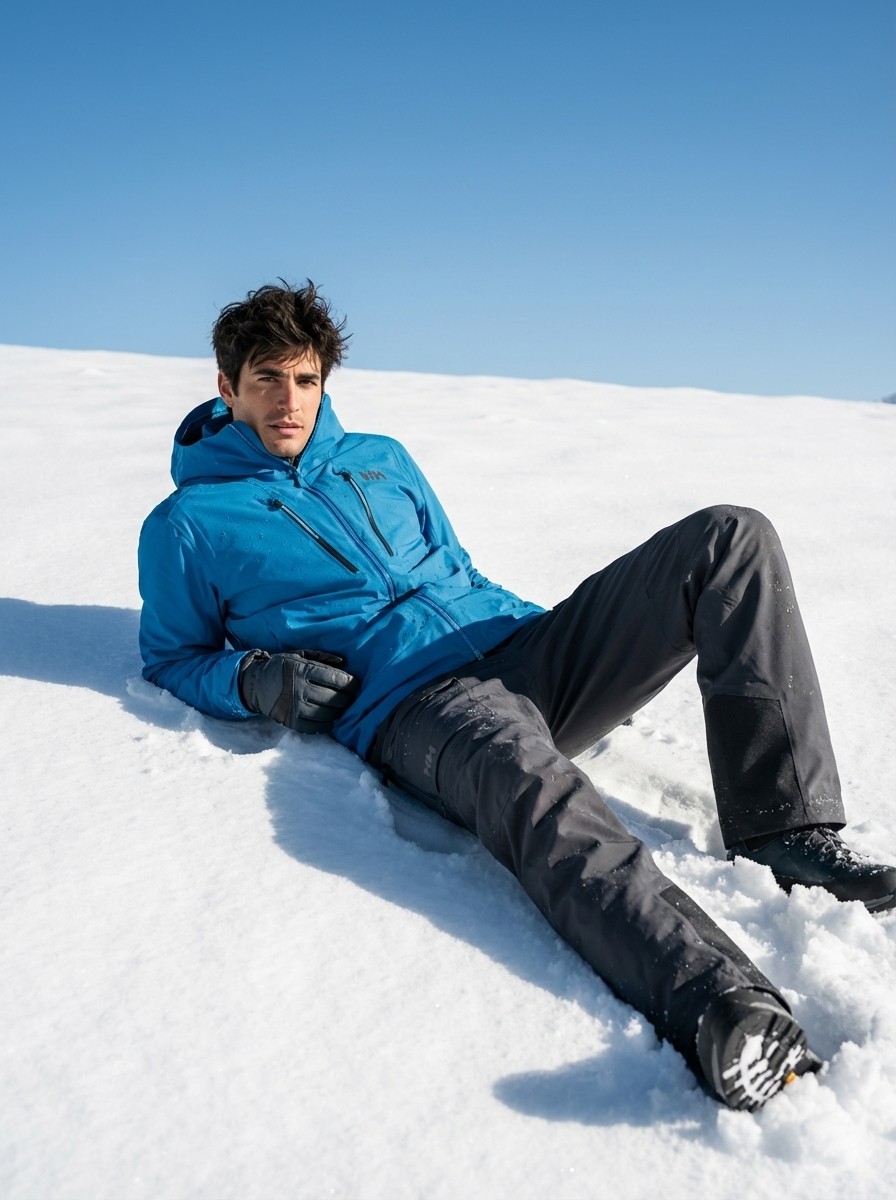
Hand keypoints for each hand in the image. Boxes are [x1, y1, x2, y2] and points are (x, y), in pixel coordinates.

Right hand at [238, 650, 358, 733]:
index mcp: (301, 670)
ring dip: (339, 712)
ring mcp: (293, 707)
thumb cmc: (281, 667)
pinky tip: (331, 720)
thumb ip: (322, 657)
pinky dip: (326, 725)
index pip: (334, 679)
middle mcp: (298, 689)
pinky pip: (314, 728)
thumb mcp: (298, 655)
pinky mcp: (290, 721)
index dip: (350, 683)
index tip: (355, 684)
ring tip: (341, 707)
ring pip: (326, 714)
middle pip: (333, 698)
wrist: (255, 684)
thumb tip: (345, 662)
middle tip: (351, 697)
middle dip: (347, 698)